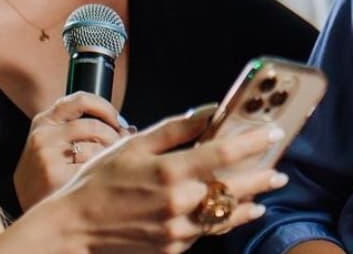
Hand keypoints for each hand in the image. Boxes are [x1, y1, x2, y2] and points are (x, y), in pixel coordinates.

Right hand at [14, 92, 133, 209]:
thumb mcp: (56, 145)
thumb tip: (128, 129)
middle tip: (120, 152)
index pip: (81, 100)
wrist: (28, 213)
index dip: (105, 108)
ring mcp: (46, 157)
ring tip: (106, 171)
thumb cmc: (50, 178)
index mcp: (44, 122)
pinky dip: (101, 177)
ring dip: (110, 160)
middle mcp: (43, 136)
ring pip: (97, 149)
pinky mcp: (54, 177)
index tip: (117, 121)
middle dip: (115, 139)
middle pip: (95, 126)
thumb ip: (84, 130)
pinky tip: (95, 185)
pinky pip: (93, 169)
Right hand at [46, 105, 289, 252]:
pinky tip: (232, 213)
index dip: (254, 141)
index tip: (274, 133)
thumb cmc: (99, 182)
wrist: (73, 229)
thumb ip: (176, 129)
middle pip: (236, 188)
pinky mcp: (174, 248)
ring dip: (249, 204)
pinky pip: (206, 232)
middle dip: (262, 178)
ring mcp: (178, 230)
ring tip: (264, 195)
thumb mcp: (134, 145)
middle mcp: (179, 202)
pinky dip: (222, 220)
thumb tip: (210, 111)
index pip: (225, 152)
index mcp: (170, 171)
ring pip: (226, 216)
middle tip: (280, 172)